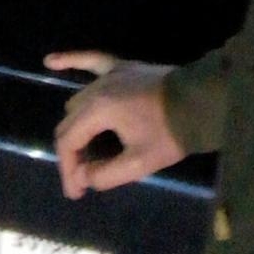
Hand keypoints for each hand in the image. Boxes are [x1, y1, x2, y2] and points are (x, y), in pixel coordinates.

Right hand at [45, 51, 185, 199]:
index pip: (69, 141)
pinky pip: (91, 60)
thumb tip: (83, 177)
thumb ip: (106, 174)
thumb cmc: (172, 133)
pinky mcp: (123, 67)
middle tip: (84, 179)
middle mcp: (98, 88)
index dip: (68, 169)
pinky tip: (50, 61)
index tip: (77, 192)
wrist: (203, 102)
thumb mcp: (140, 162)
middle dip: (72, 153)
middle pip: (69, 123)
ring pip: (78, 101)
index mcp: (99, 109)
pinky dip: (70, 61)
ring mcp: (110, 74)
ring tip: (87, 153)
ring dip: (77, 127)